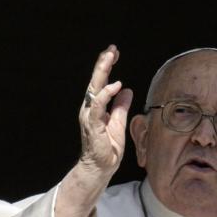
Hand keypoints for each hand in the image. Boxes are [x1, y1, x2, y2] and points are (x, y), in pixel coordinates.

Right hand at [77, 45, 133, 176]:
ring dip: (102, 71)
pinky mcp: (93, 124)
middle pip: (96, 80)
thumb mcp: (119, 122)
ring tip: (110, 58)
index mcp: (96, 107)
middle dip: (103, 63)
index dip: (106, 67)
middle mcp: (90, 108)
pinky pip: (98, 105)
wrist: (101, 167)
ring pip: (94, 88)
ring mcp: (90, 115)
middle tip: (111, 49)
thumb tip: (126, 90)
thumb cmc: (108, 148)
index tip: (114, 53)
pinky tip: (115, 85)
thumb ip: (121, 107)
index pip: (100, 82)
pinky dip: (106, 94)